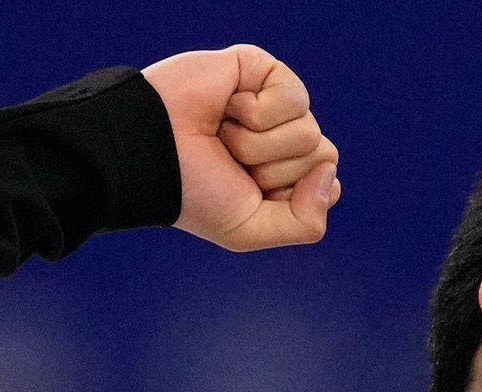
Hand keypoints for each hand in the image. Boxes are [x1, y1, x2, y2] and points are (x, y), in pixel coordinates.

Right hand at [139, 44, 342, 250]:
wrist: (151, 153)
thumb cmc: (193, 192)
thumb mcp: (250, 230)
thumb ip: (306, 223)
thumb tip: (331, 174)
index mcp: (282, 176)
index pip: (327, 185)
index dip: (291, 195)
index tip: (248, 193)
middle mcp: (281, 139)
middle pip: (323, 156)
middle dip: (274, 170)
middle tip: (229, 161)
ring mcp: (273, 104)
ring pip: (309, 132)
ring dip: (258, 144)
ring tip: (222, 136)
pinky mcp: (261, 70)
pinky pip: (295, 98)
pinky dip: (257, 112)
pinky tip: (227, 108)